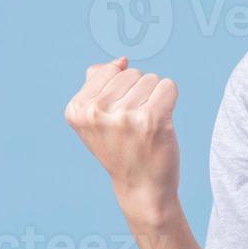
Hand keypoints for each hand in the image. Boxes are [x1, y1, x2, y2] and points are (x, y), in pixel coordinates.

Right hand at [64, 56, 180, 226]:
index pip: (110, 70)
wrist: (141, 187)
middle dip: (139, 93)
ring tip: (147, 126)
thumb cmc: (122, 148)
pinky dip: (170, 99)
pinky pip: (168, 86)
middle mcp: (96, 112)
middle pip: (132, 73)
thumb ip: (99, 84)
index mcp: (76, 109)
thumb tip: (120, 61)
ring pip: (151, 79)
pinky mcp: (151, 120)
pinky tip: (162, 121)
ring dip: (154, 98)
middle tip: (135, 125)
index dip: (121, 89)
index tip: (118, 118)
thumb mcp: (96, 119)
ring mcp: (123, 116)